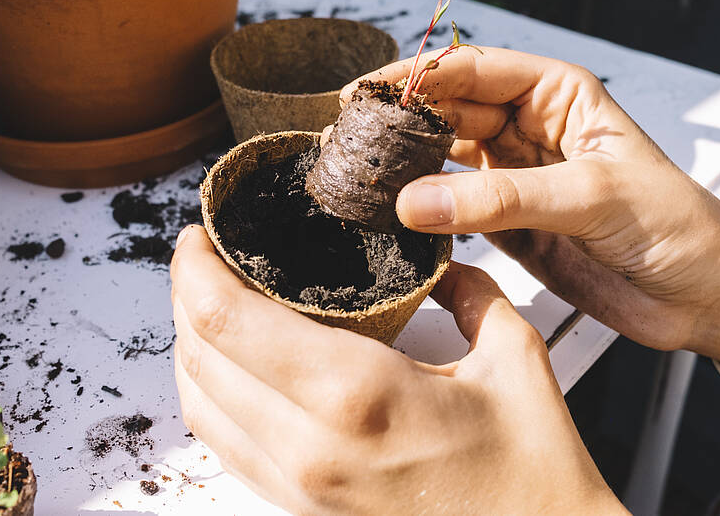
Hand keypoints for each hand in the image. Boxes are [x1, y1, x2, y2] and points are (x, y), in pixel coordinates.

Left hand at [170, 225, 624, 514]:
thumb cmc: (534, 471)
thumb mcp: (515, 358)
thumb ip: (470, 292)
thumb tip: (440, 262)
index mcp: (355, 394)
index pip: (228, 320)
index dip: (195, 267)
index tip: (200, 232)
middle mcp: (307, 445)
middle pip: (199, 357)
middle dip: (185, 296)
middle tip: (204, 255)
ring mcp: (297, 485)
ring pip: (198, 405)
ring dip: (190, 345)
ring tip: (210, 302)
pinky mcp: (300, 509)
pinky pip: (225, 445)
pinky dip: (210, 394)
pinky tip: (232, 366)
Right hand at [342, 48, 719, 375]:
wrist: (705, 295)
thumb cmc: (675, 225)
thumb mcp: (592, 198)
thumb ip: (503, 198)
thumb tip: (417, 199)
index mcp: (557, 95)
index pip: (473, 71)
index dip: (417, 78)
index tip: (367, 94)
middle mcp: (530, 128)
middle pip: (448, 113)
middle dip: (400, 123)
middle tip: (347, 139)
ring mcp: (514, 178)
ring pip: (443, 160)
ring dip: (404, 166)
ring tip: (356, 174)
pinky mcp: (507, 225)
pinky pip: (452, 208)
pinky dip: (423, 211)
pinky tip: (391, 213)